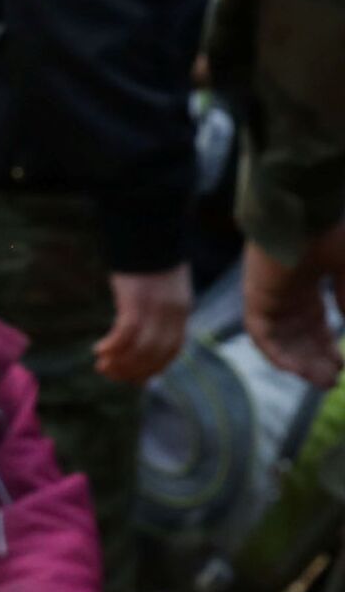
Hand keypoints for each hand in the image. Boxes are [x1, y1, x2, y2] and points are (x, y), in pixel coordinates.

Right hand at [94, 264, 190, 384]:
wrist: (149, 227)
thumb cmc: (150, 253)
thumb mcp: (163, 284)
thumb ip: (159, 306)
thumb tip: (143, 325)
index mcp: (181, 310)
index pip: (172, 351)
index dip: (153, 368)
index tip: (135, 378)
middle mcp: (172, 313)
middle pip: (155, 355)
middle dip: (133, 371)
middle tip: (110, 374)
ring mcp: (155, 308)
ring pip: (140, 350)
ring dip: (120, 363)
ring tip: (102, 366)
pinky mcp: (136, 301)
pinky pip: (125, 334)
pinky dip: (112, 347)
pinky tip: (98, 350)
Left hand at [244, 230, 344, 387]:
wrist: (301, 211)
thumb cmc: (325, 231)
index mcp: (305, 283)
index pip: (314, 323)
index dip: (326, 345)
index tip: (341, 365)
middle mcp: (284, 293)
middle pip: (297, 336)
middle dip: (314, 359)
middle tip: (330, 380)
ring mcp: (268, 296)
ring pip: (281, 339)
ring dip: (298, 361)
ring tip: (319, 379)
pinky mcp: (255, 297)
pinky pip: (261, 333)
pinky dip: (275, 352)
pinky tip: (294, 369)